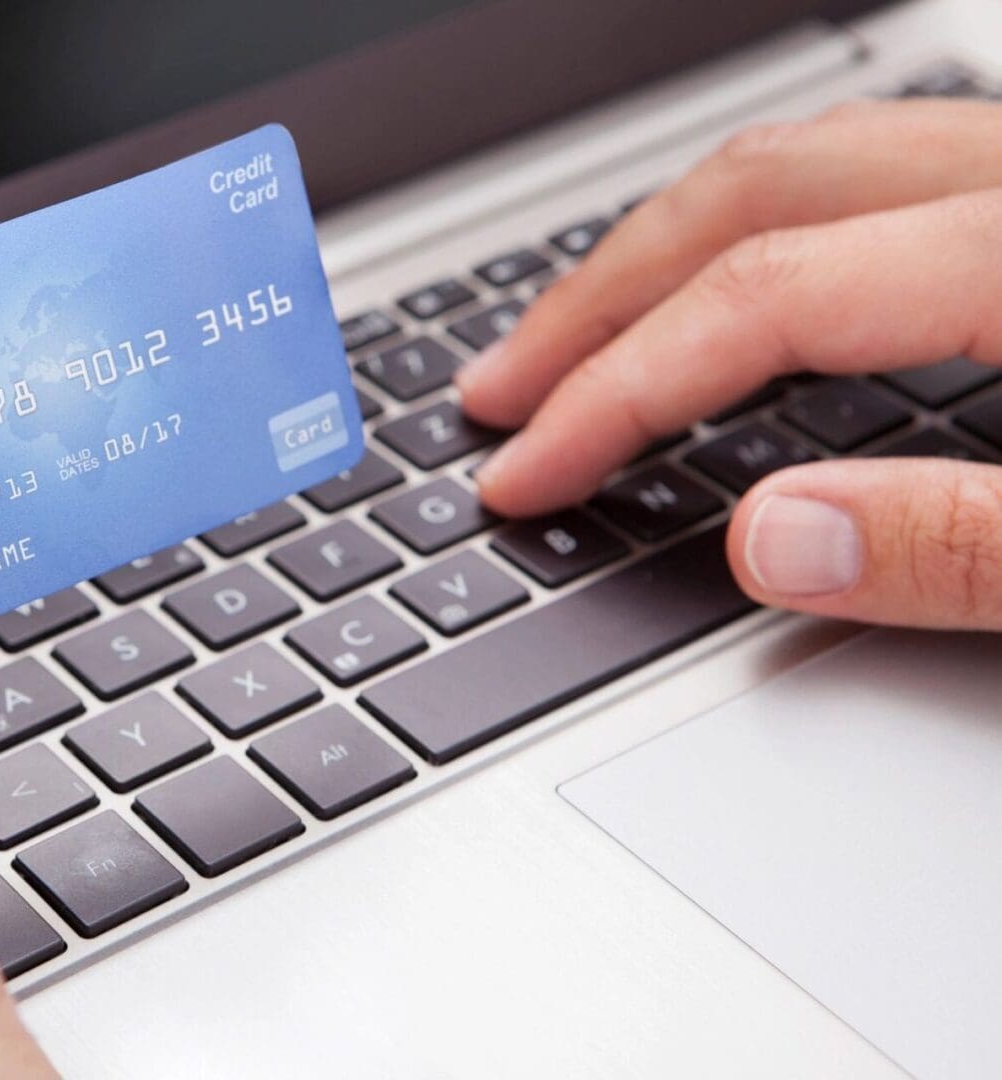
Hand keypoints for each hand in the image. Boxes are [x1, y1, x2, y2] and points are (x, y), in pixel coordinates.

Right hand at [459, 98, 1001, 628]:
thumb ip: (960, 545)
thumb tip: (770, 541)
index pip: (766, 295)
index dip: (618, 390)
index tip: (529, 469)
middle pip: (754, 192)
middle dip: (599, 298)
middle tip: (501, 388)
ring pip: (810, 158)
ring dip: (670, 247)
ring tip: (587, 335)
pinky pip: (874, 177)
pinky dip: (767, 231)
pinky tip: (739, 302)